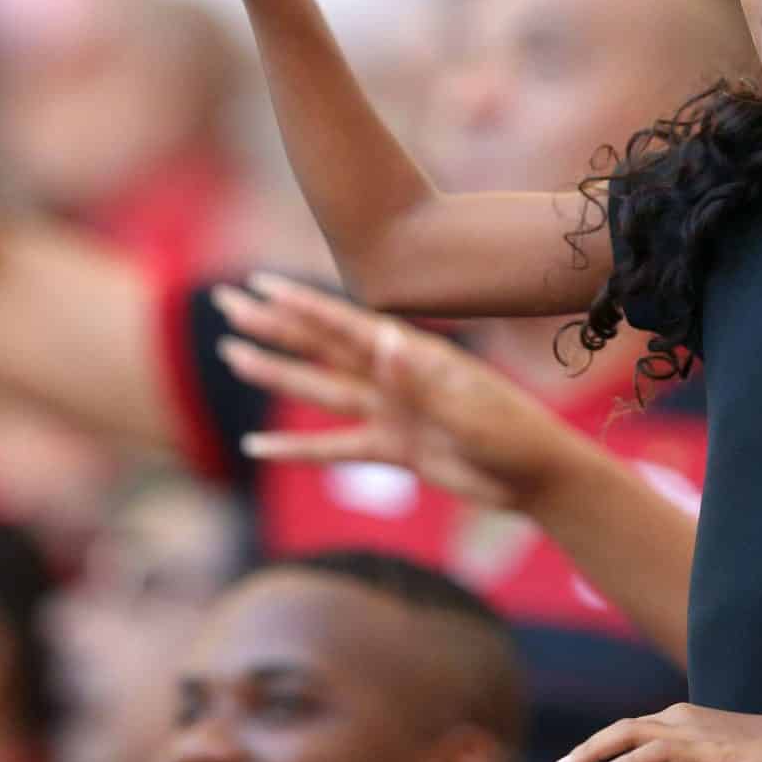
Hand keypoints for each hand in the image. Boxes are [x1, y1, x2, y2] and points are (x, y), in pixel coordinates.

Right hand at [211, 275, 586, 512]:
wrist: (536, 475)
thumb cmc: (512, 431)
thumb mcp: (467, 406)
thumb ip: (420, 380)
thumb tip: (382, 342)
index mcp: (412, 353)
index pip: (344, 325)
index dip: (300, 305)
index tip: (260, 285)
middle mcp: (393, 375)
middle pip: (319, 347)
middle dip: (273, 325)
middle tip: (226, 304)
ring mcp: (390, 411)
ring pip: (319, 391)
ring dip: (275, 374)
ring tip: (232, 356)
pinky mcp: (393, 449)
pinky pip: (335, 448)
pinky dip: (296, 450)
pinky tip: (259, 448)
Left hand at [546, 704, 761, 761]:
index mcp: (681, 722)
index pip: (624, 734)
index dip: (593, 752)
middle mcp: (679, 719)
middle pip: (616, 733)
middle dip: (580, 756)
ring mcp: (693, 731)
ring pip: (627, 739)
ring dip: (590, 759)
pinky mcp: (710, 750)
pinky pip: (657, 757)